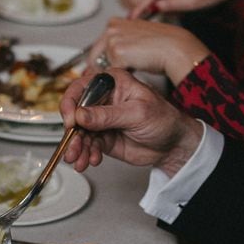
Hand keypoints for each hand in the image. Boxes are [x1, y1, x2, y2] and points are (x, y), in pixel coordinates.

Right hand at [60, 67, 202, 173]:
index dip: (71, 104)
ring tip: (80, 160)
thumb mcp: (136, 113)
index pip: (81, 88)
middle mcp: (103, 100)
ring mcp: (101, 120)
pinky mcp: (103, 138)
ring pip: (79, 133)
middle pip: (75, 114)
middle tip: (73, 148)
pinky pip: (88, 146)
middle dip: (72, 133)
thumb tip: (81, 115)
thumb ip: (107, 115)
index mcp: (111, 83)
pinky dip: (86, 154)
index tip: (71, 122)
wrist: (173, 144)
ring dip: (77, 148)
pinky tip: (92, 160)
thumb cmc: (164, 119)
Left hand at [88, 18, 209, 85]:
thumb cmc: (164, 44)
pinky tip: (135, 70)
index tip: (100, 69)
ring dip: (115, 71)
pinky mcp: (117, 53)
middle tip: (111, 75)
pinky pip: (113, 72)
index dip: (101, 60)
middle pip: (96, 56)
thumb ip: (123, 44)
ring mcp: (113, 40)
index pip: (99, 45)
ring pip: (104, 65)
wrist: (175, 48)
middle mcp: (111, 28)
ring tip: (133, 67)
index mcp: (116, 22)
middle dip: (101, 68)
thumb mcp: (138, 38)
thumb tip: (112, 58)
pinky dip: (122, 76)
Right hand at [130, 0, 243, 17]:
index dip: (142, 6)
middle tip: (130, 22)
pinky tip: (154, 11)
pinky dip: (159, 2)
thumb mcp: (195, 1)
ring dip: (152, 6)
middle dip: (144, 7)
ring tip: (142, 17)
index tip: (131, 17)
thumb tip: (154, 7)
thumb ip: (174, 4)